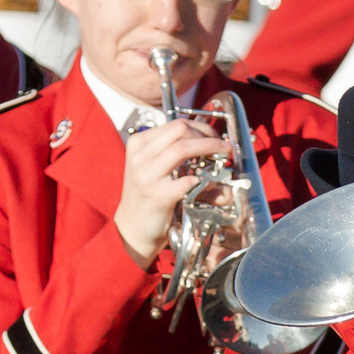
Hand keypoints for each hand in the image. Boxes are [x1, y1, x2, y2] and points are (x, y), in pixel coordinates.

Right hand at [113, 115, 231, 267]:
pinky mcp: (156, 195)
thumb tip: (209, 141)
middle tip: (221, 145)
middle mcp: (140, 156)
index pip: (175, 124)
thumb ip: (173, 151)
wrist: (132, 229)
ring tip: (221, 155)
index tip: (214, 136)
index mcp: (139, 144)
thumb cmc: (147, 196)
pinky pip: (186, 180)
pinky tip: (204, 181)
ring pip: (182, 149)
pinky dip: (201, 179)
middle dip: (207, 135)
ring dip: (208, 148)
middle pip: (180, 130)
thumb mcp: (153, 166)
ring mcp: (146, 175)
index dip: (201, 127)